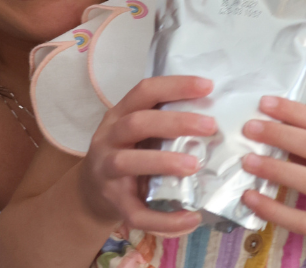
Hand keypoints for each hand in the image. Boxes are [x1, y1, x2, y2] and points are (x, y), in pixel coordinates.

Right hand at [78, 76, 215, 234]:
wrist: (89, 194)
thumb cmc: (126, 154)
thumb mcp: (136, 133)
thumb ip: (162, 123)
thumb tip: (216, 116)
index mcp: (119, 115)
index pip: (144, 91)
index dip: (175, 86)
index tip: (208, 86)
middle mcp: (108, 138)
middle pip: (137, 123)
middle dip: (175, 122)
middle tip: (210, 126)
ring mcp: (107, 171)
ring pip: (128, 162)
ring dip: (163, 162)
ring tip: (195, 165)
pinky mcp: (114, 202)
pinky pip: (137, 213)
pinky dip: (165, 219)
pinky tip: (191, 219)